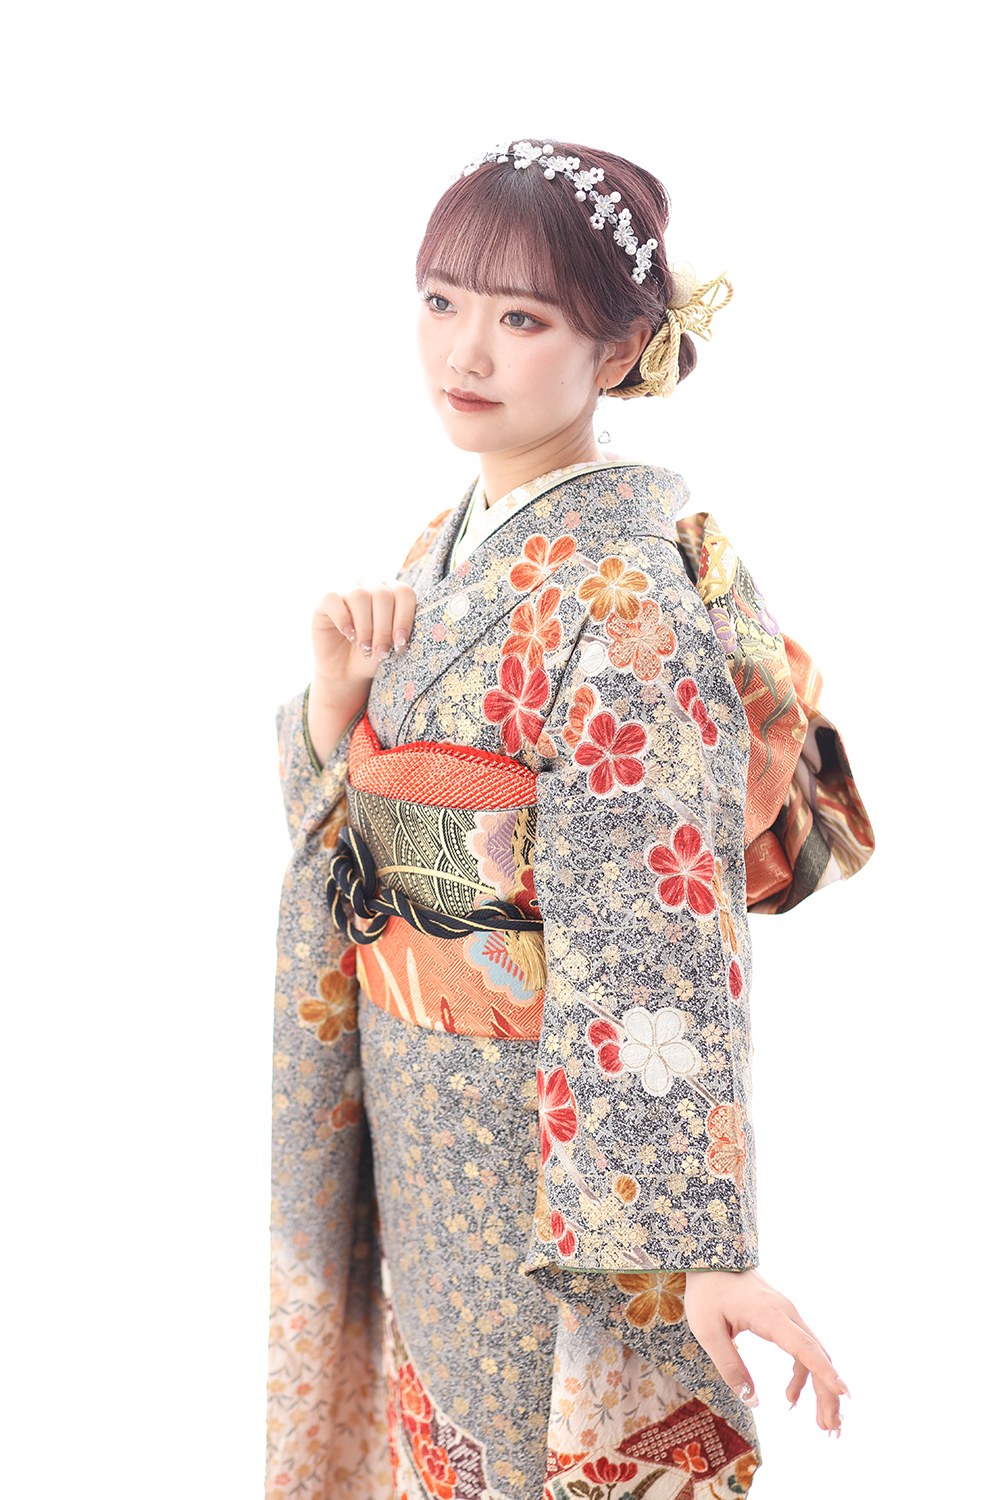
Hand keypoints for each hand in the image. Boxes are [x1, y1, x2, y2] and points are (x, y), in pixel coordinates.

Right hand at [308, 579, 415, 766]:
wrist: (347, 672)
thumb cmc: (377, 655)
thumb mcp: (396, 645)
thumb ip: (409, 632)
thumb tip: (436, 629)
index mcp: (393, 591)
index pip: (405, 592)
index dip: (405, 618)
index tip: (401, 644)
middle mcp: (372, 585)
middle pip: (383, 595)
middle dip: (384, 628)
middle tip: (382, 653)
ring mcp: (348, 589)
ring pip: (360, 596)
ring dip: (365, 627)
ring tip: (365, 648)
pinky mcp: (327, 600)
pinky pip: (334, 599)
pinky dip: (344, 620)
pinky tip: (348, 636)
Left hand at [683, 1268, 848, 1435]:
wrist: (709, 1257)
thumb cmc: (707, 1292)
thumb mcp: (708, 1331)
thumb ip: (729, 1366)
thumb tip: (753, 1401)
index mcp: (770, 1315)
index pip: (804, 1347)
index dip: (825, 1372)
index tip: (844, 1393)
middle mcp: (786, 1313)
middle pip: (817, 1355)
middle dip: (828, 1392)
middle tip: (831, 1429)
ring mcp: (787, 1313)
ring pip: (813, 1352)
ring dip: (820, 1387)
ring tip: (821, 1423)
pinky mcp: (782, 1317)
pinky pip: (801, 1347)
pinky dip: (803, 1373)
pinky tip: (792, 1396)